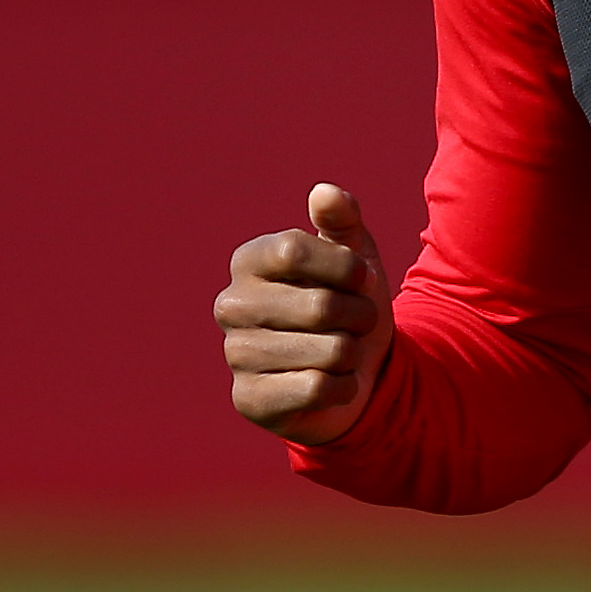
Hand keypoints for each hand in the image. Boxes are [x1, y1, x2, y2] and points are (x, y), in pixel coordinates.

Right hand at [214, 183, 394, 445]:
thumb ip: (343, 220)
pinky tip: (333, 384)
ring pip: (328, 351)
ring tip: (344, 352)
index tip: (360, 279)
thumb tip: (324, 192)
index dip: (346, 268)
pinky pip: (318, 388)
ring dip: (354, 354)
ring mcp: (235, 354)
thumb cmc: (350, 305)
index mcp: (249, 260)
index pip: (295, 249)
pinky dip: (343, 387)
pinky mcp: (249, 399)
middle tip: (357, 322)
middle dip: (359, 316)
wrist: (357, 372)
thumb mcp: (356, 258)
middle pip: (319, 307)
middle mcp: (230, 305)